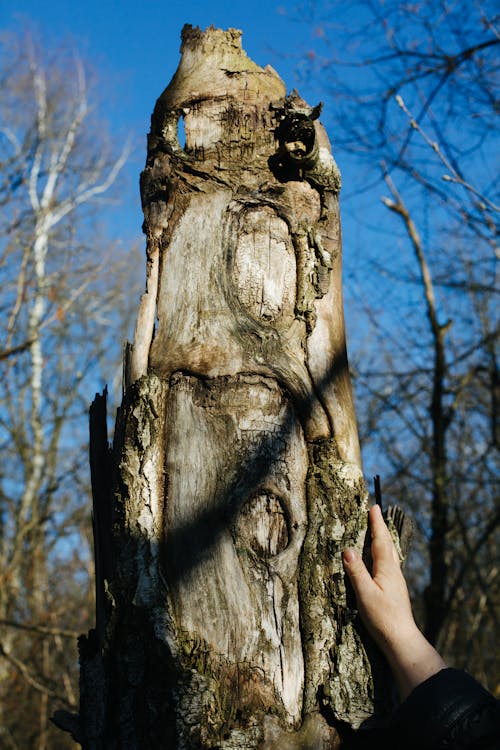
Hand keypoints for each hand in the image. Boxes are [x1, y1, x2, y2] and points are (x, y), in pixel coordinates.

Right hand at [343, 504, 445, 699]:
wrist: (402, 640)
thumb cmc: (383, 618)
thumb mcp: (365, 594)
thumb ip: (356, 571)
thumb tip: (347, 549)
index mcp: (387, 569)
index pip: (380, 540)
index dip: (376, 524)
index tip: (374, 506)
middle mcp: (394, 572)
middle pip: (387, 544)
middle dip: (380, 528)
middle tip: (375, 514)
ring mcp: (396, 581)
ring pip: (390, 554)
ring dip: (383, 540)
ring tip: (378, 532)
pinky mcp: (395, 590)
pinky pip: (389, 564)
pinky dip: (383, 554)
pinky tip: (381, 561)